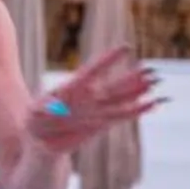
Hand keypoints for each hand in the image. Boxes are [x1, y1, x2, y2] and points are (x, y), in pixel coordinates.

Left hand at [24, 45, 159, 152]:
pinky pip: (121, 117)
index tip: (126, 48)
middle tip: (152, 71)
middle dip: (132, 79)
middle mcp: (88, 98)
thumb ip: (43, 111)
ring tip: (155, 85)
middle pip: (114, 86)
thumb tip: (48, 110)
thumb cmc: (34, 120)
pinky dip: (136, 111)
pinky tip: (151, 105)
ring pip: (121, 101)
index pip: (94, 71)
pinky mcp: (101, 125)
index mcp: (72, 88)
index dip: (109, 60)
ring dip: (138, 93)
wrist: (41, 140)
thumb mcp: (34, 114)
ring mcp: (96, 111)